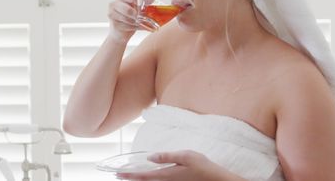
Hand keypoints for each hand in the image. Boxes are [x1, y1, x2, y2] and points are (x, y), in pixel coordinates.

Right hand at [107, 0, 139, 43]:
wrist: (121, 32)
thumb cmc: (131, 17)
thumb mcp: (139, 7)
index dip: (141, 2)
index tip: (145, 7)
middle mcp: (114, 3)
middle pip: (128, 9)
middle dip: (137, 15)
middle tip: (141, 17)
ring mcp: (112, 13)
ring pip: (128, 19)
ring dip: (136, 22)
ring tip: (139, 22)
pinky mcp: (114, 23)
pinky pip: (127, 26)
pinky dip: (134, 27)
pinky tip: (136, 27)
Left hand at [115, 150, 236, 180]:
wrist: (216, 180)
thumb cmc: (203, 167)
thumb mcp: (185, 156)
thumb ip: (167, 156)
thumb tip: (150, 157)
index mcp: (167, 174)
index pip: (143, 176)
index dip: (129, 175)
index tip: (118, 173)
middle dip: (131, 178)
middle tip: (118, 175)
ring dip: (139, 180)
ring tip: (129, 176)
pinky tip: (147, 177)